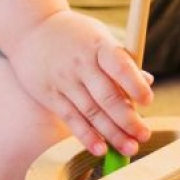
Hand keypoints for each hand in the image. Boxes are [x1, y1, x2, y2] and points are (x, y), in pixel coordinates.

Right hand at [8, 10, 153, 156]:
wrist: (30, 29)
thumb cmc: (75, 35)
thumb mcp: (100, 38)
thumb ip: (122, 60)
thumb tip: (147, 81)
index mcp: (99, 46)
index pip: (119, 66)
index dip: (134, 85)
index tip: (148, 101)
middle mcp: (81, 64)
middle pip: (107, 96)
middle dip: (127, 119)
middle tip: (144, 135)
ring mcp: (64, 80)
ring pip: (91, 112)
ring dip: (112, 133)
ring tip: (130, 148)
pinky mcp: (50, 95)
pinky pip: (71, 118)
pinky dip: (86, 136)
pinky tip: (100, 149)